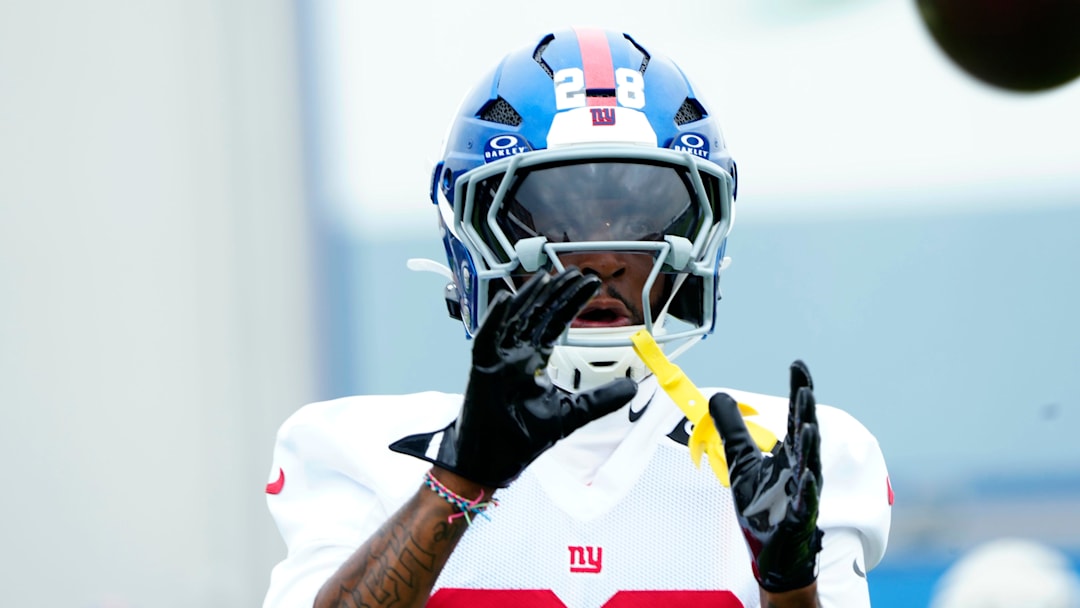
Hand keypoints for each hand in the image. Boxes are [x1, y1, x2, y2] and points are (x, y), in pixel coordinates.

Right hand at [390, 268, 637, 487]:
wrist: (496, 460)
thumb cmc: (523, 436)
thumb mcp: (572, 414)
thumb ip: (600, 400)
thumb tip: (632, 387)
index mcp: (534, 360)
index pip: (555, 323)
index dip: (571, 303)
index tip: (590, 285)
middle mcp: (516, 354)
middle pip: (537, 314)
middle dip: (556, 293)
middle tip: (575, 273)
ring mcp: (498, 359)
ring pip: (514, 319)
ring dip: (529, 298)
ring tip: (546, 277)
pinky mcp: (482, 369)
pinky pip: (487, 338)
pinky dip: (494, 319)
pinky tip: (506, 300)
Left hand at [708, 360, 823, 592]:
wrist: (775, 554)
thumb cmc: (764, 508)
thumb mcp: (742, 462)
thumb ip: (733, 430)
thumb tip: (719, 397)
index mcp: (790, 455)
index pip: (796, 417)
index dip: (798, 391)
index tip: (798, 365)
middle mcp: (801, 469)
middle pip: (806, 435)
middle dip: (806, 411)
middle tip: (804, 386)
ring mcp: (802, 494)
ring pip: (809, 466)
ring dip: (809, 446)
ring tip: (808, 424)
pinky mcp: (799, 518)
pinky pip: (804, 503)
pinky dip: (806, 490)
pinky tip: (806, 477)